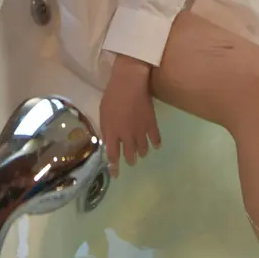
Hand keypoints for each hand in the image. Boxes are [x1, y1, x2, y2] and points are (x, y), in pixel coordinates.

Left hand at [100, 54, 160, 176]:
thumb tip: (108, 139)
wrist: (129, 82)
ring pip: (143, 150)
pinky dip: (155, 144)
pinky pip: (156, 140)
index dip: (114, 167)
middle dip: (130, 159)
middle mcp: (126, 136)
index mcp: (111, 132)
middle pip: (129, 155)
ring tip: (141, 152)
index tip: (115, 174)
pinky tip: (155, 145)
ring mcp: (140, 131)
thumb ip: (106, 128)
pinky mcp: (151, 124)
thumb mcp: (103, 112)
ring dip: (141, 152)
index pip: (112, 155)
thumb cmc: (112, 94)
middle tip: (131, 160)